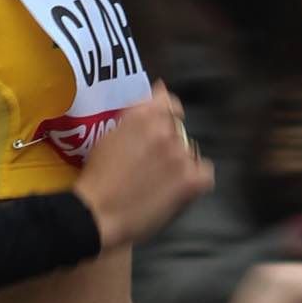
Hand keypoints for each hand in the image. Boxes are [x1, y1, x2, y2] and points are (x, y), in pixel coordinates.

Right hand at [76, 83, 213, 252]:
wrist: (97, 215)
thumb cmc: (96, 181)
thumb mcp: (109, 137)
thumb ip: (136, 115)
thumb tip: (161, 87)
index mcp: (143, 116)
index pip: (170, 103)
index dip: (167, 116)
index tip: (160, 130)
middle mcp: (165, 130)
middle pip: (179, 133)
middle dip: (168, 147)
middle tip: (150, 169)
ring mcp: (180, 155)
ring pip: (190, 154)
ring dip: (180, 165)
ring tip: (159, 184)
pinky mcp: (191, 180)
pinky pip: (205, 174)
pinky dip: (195, 181)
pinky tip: (177, 191)